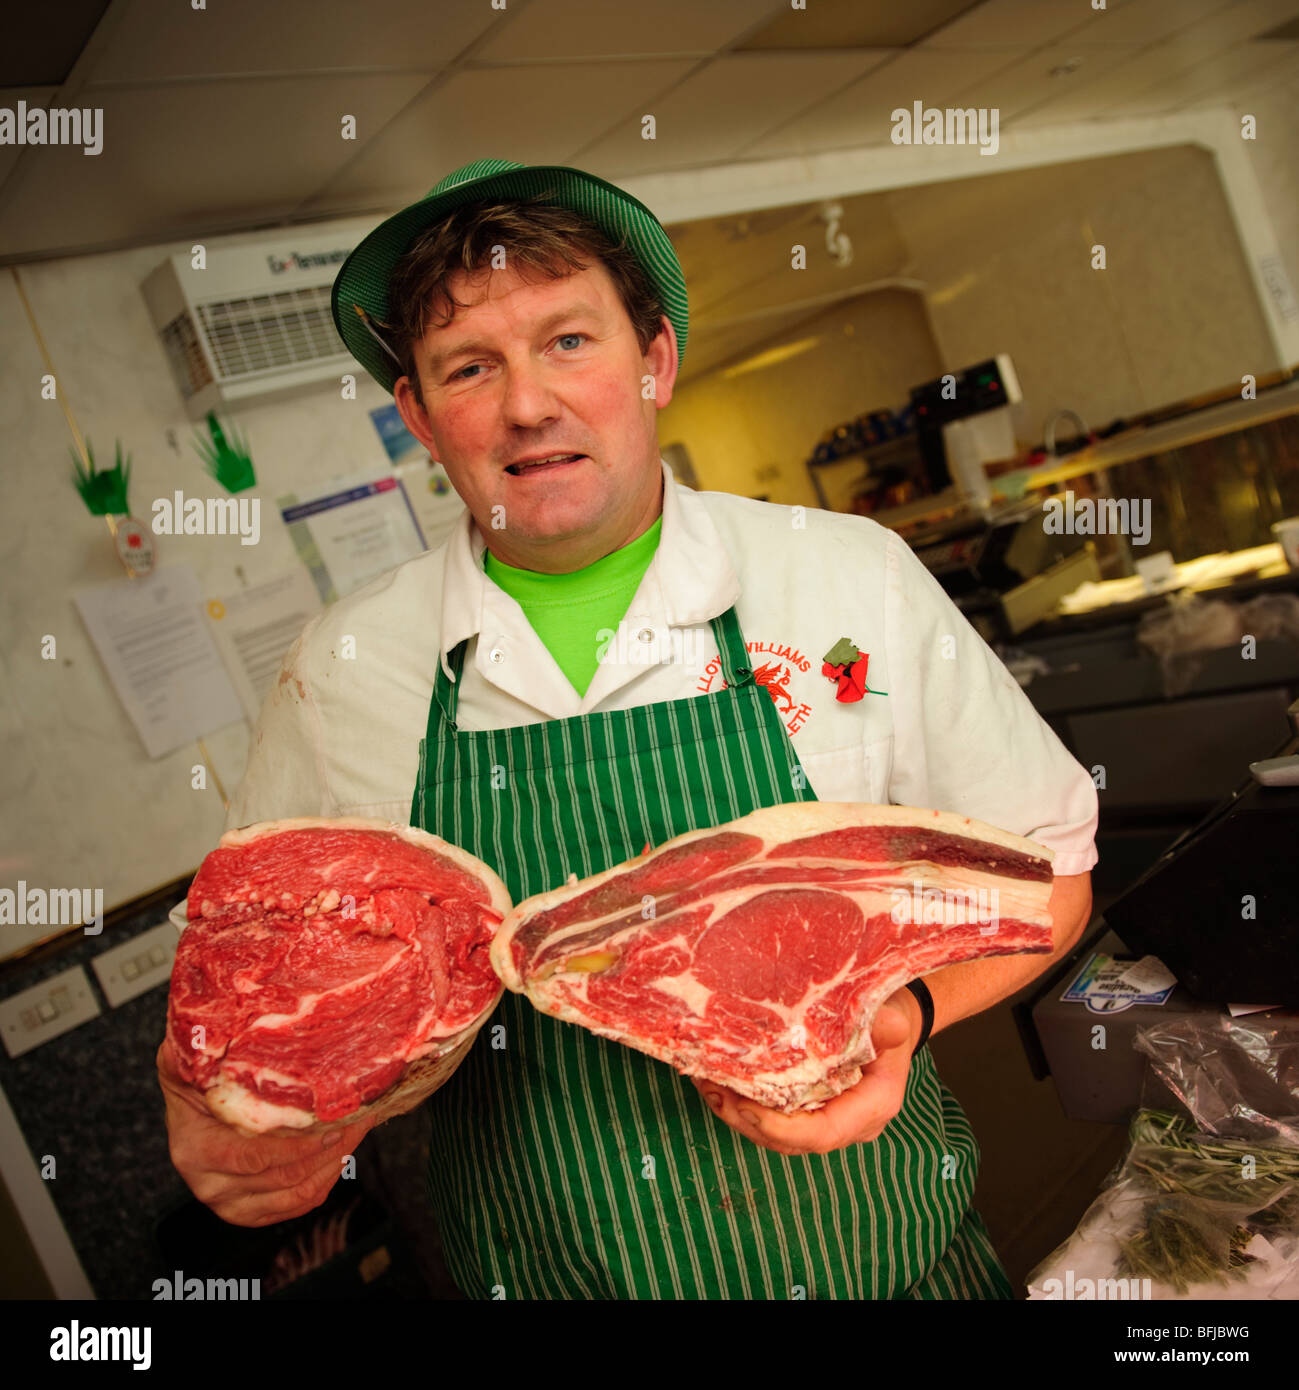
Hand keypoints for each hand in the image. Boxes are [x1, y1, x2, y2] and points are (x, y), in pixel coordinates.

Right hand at [157, 1038, 376, 1226]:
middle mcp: (211, 1185)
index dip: (297, 1145)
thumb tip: (210, 1028)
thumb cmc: (195, 1077)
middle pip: (284, 1178)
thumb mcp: (186, 1057)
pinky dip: (328, 1176)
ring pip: (298, 1194)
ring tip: (359, 1127)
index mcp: (194, 1151)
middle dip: (329, 1148)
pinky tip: (345, 1146)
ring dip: (335, 1162)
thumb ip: (195, 1048)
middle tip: (360, 1117)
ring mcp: (232, 1204)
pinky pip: (301, 1202)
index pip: (253, 1158)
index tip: (333, 1122)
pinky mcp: (254, 1210)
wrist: (192, 1106)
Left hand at [691, 987, 921, 1155]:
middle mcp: (847, 1121)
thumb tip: (892, 1024)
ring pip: (777, 1132)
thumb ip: (887, 1026)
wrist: (890, 1016)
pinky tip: (716, 1078)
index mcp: (871, 1107)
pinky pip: (774, 1114)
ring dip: (738, 1113)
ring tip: (707, 1084)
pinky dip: (743, 1101)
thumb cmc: (890, 1015)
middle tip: (715, 1091)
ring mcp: (826, 1116)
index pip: (823, 1134)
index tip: (748, 1109)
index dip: (783, 1129)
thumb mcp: (893, 1016)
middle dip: (748, 1121)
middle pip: (792, 1140)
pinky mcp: (808, 1105)